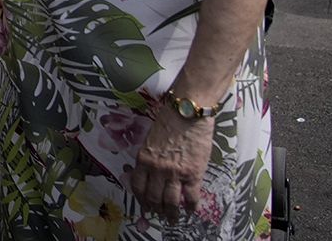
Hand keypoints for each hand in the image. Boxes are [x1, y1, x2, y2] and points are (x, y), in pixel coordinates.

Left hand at [130, 108, 214, 222]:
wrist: (187, 111)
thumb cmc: (170, 120)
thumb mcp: (151, 139)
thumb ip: (151, 157)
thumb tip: (152, 172)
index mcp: (143, 159)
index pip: (137, 186)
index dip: (140, 199)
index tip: (144, 205)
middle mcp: (156, 169)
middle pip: (153, 198)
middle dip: (155, 210)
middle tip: (159, 215)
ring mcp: (175, 173)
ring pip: (170, 202)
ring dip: (171, 214)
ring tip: (173, 219)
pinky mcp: (193, 174)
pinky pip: (191, 197)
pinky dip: (191, 207)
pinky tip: (191, 210)